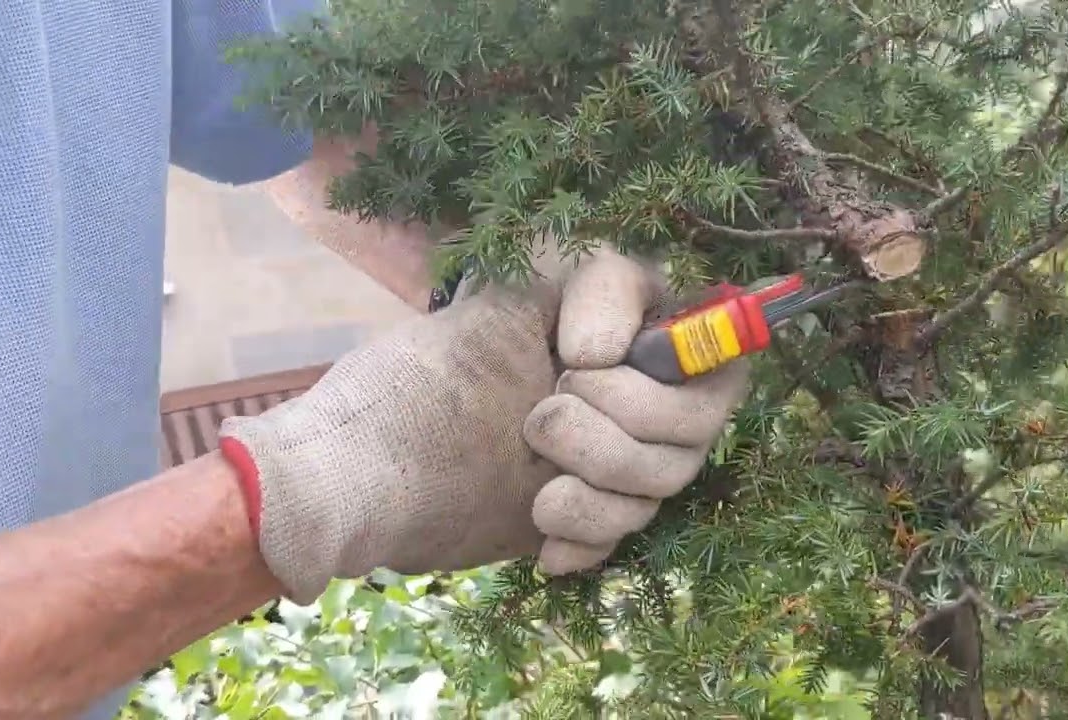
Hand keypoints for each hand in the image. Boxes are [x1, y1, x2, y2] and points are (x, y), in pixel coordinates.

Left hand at [218, 243, 748, 603]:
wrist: (354, 478)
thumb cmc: (423, 378)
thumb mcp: (507, 301)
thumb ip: (596, 288)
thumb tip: (630, 345)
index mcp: (618, 334)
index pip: (713, 345)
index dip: (681, 363)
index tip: (582, 364)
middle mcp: (623, 393)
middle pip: (696, 424)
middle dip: (626, 426)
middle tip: (543, 418)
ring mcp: (601, 456)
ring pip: (663, 484)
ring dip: (606, 488)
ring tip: (538, 490)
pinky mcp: (575, 513)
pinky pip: (619, 538)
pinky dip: (586, 539)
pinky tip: (544, 546)